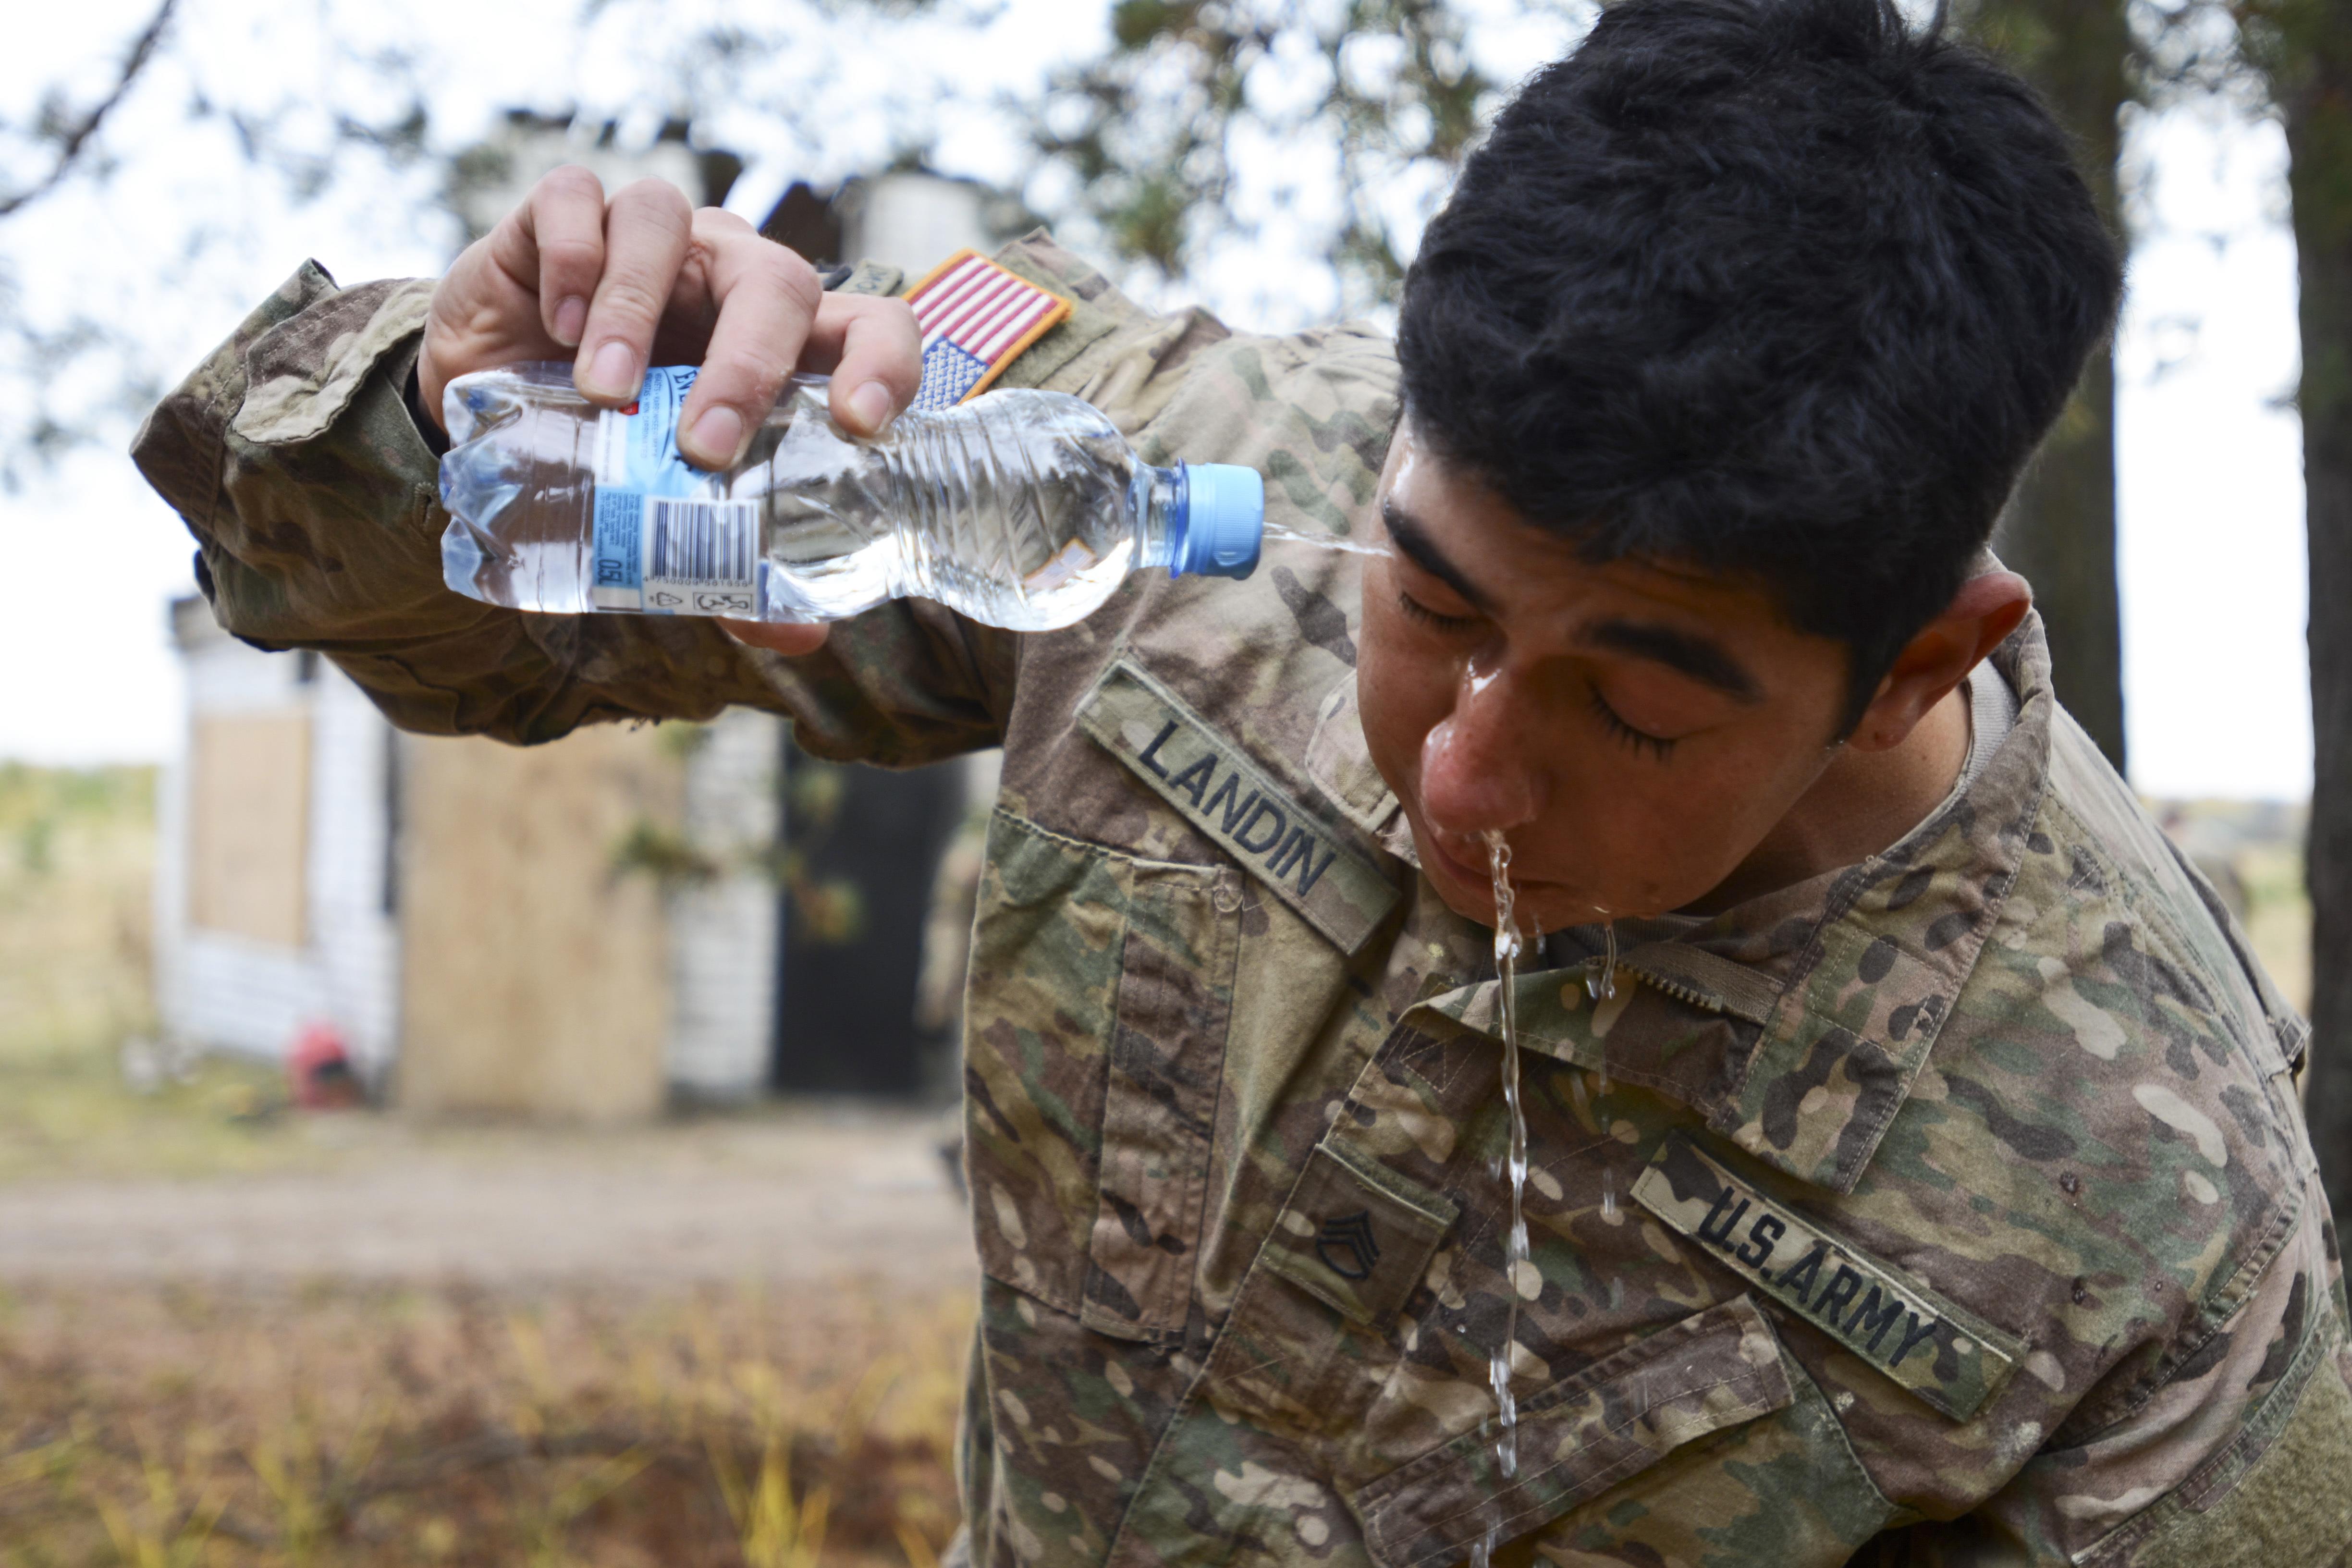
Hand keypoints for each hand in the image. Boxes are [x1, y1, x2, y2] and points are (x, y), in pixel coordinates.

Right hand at [417, 166, 923, 658]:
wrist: (487, 402)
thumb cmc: (609, 444)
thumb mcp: (672, 507)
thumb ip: (735, 561)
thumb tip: (804, 631)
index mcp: (785, 339)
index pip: (871, 323)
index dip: (883, 361)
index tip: (860, 421)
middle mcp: (730, 273)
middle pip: (777, 279)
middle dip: (748, 364)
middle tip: (703, 447)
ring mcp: (654, 236)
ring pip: (672, 222)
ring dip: (641, 310)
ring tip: (606, 394)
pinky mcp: (562, 214)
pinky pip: (577, 200)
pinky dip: (572, 259)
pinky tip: (555, 324)